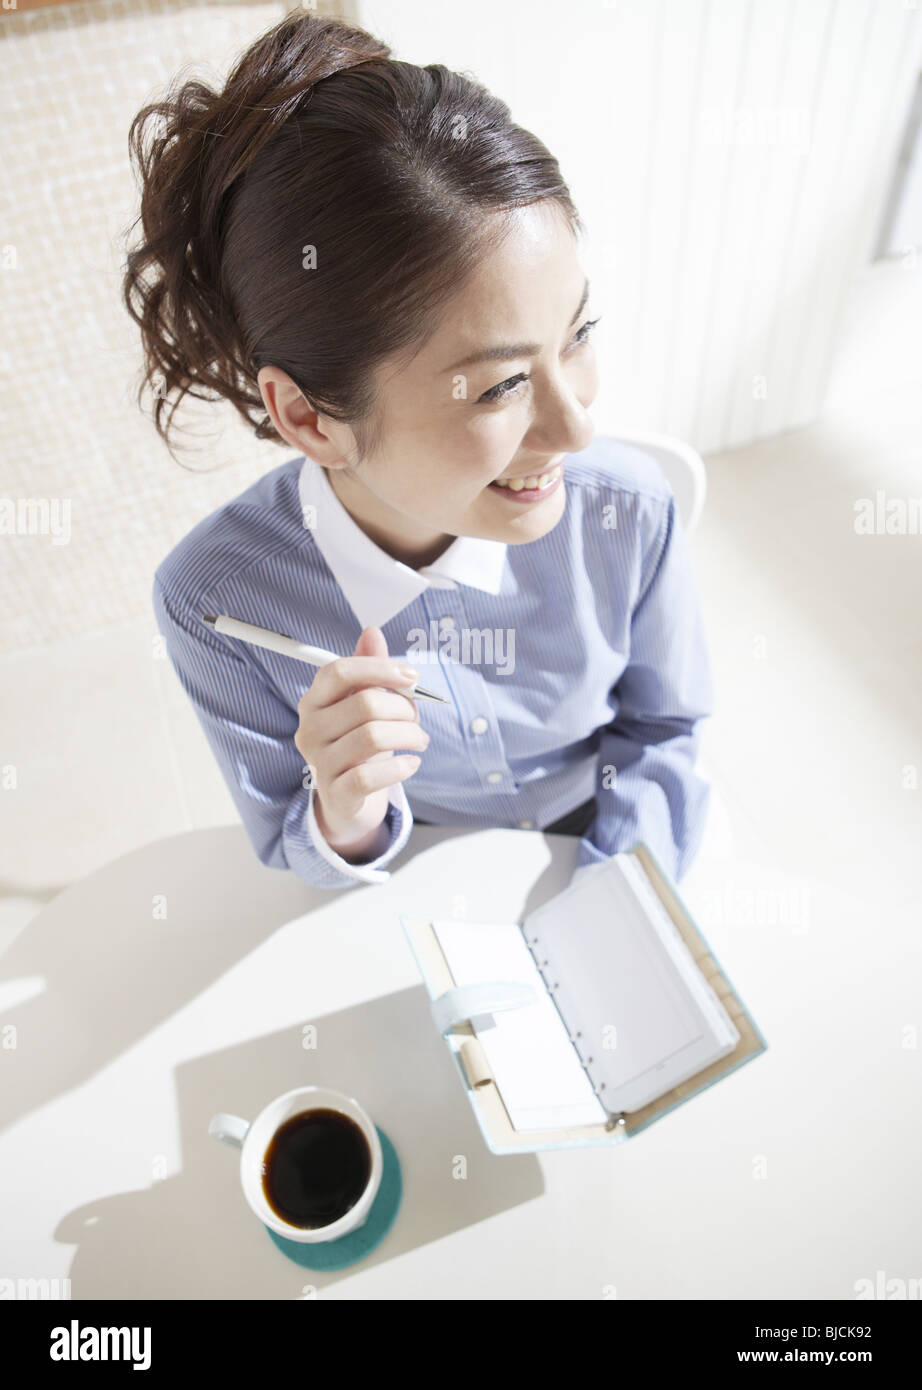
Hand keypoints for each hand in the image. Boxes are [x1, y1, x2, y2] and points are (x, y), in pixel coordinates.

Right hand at [294, 625, 427, 851]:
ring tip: (419, 740)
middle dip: (404, 709)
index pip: (340, 671)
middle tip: (416, 720)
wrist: (348, 799)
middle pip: (366, 704)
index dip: (380, 668)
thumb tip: (371, 633)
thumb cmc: (358, 745)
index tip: (411, 678)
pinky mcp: (336, 794)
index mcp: (313, 701)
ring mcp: (320, 763)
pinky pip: (371, 776)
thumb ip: (369, 671)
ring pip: (373, 737)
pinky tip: (411, 763)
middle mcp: (309, 729)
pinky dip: (401, 767)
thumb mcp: (363, 705)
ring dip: (409, 736)